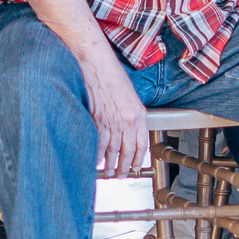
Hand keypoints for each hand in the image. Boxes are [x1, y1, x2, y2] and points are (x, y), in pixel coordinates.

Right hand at [78, 50, 147, 176]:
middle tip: (121, 174)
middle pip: (127, 151)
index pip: (141, 144)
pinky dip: (97, 156)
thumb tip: (126, 130)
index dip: (138, 159)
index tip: (135, 166)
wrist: (97, 63)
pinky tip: (96, 162)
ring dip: (111, 164)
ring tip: (109, 172)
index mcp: (139, 114)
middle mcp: (127, 120)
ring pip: (113, 151)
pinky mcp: (98, 120)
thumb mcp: (129, 94)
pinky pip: (99, 145)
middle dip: (124, 166)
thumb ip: (130, 113)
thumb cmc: (111, 74)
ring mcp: (112, 122)